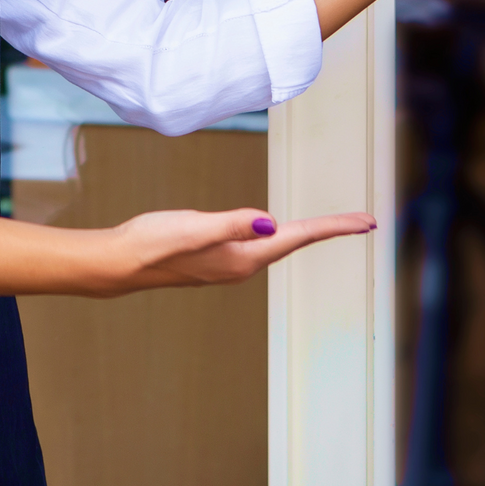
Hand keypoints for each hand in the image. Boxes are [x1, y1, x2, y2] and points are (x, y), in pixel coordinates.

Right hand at [0, 207, 373, 297]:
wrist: (118, 262)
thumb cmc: (153, 243)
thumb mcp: (195, 227)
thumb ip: (234, 224)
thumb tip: (271, 222)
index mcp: (243, 258)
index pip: (297, 237)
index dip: (333, 227)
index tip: (366, 221)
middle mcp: (241, 265)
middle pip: (294, 242)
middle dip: (328, 230)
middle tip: (362, 221)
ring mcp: (226, 263)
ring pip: (276, 244)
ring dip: (305, 233)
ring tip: (332, 225)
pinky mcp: (212, 256)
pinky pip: (256, 241)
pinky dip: (277, 233)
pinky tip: (275, 228)